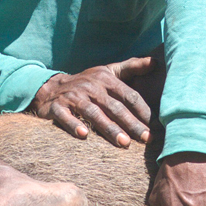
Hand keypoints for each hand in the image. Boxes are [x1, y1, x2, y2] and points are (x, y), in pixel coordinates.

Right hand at [30, 56, 154, 146]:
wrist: (50, 88)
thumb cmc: (87, 83)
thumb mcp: (108, 71)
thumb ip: (131, 67)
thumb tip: (155, 62)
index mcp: (105, 79)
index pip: (128, 95)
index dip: (142, 110)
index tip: (155, 126)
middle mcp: (90, 87)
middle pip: (114, 107)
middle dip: (131, 124)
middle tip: (146, 138)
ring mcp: (73, 97)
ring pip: (93, 113)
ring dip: (109, 128)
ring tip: (123, 143)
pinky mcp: (56, 107)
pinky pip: (65, 117)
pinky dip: (73, 125)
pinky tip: (83, 136)